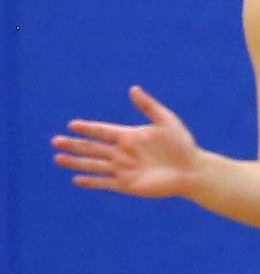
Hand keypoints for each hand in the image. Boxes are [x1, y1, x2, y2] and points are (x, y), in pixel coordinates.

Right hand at [50, 85, 199, 196]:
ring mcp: (123, 169)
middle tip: (55, 141)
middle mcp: (123, 152)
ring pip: (94, 164)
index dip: (88, 128)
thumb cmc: (182, 144)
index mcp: (130, 135)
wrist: (191, 170)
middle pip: (93, 147)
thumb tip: (133, 89)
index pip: (103, 131)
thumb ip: (148, 106)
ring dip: (76, 161)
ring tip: (58, 158)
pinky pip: (104, 183)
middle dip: (74, 144)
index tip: (72, 125)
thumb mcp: (166, 121)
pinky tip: (77, 178)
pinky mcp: (127, 184)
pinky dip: (91, 181)